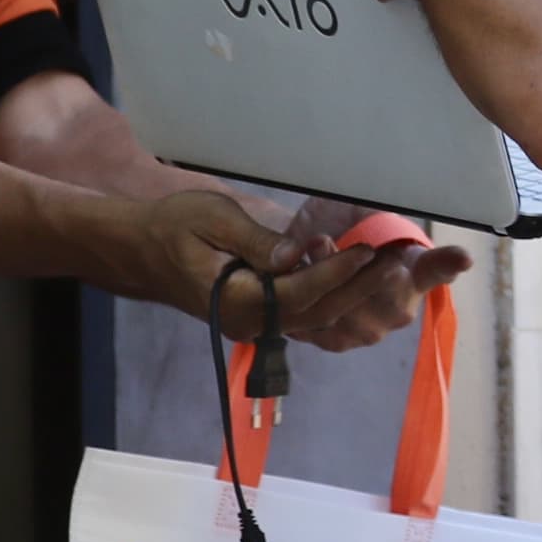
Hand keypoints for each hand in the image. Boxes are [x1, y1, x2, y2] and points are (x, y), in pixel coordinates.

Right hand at [100, 188, 436, 348]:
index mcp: (237, 301)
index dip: (337, 271)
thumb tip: (296, 255)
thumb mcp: (211, 219)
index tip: (369, 250)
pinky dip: (338, 293)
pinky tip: (366, 274)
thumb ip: (256, 240)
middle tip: (400, 262)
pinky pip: (307, 310)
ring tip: (394, 266)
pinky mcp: (263, 313)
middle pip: (318, 310)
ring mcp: (258, 322)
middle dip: (360, 286)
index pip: (299, 290)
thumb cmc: (173, 226)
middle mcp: (252, 321)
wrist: (141, 250)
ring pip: (317, 314)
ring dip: (356, 292)